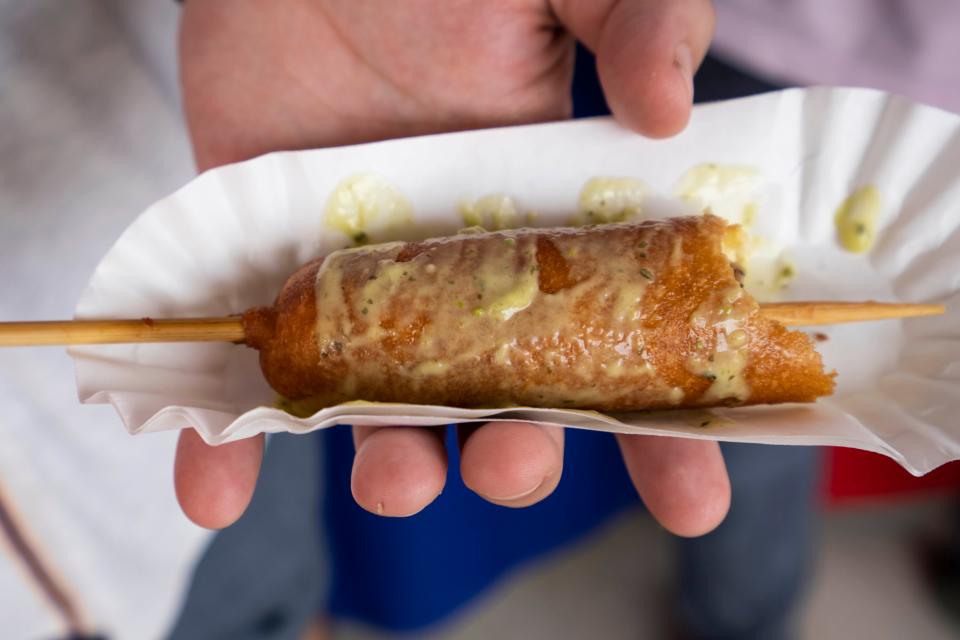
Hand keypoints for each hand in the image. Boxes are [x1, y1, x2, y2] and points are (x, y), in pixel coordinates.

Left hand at [175, 0, 728, 535]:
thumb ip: (641, 25)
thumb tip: (668, 114)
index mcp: (558, 238)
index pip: (628, 354)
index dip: (666, 432)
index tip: (695, 499)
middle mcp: (471, 286)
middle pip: (506, 407)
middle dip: (519, 460)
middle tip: (514, 462)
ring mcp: (371, 292)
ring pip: (388, 415)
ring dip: (396, 470)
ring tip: (397, 480)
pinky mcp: (275, 276)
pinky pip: (254, 380)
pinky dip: (224, 448)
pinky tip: (215, 495)